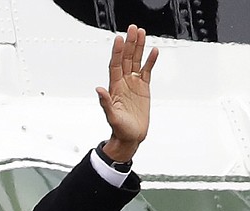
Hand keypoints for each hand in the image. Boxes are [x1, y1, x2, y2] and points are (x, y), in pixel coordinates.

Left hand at [96, 24, 158, 163]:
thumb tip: (99, 90)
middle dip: (129, 44)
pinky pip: (147, 71)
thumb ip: (105, 103)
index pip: (115, 65)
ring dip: (139, 47)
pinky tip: (154, 51)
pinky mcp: (143, 88)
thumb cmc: (120, 130)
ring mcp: (133, 85)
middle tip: (132, 29)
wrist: (130, 138)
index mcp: (115, 88)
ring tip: (141, 33)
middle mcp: (124, 83)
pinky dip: (150, 61)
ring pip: (136, 61)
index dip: (117, 52)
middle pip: (126, 59)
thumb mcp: (112, 117)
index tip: (119, 39)